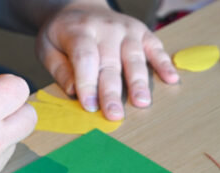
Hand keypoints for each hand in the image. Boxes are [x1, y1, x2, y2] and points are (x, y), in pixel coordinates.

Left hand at [36, 3, 178, 120]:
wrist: (80, 7)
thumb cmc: (63, 34)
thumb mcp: (47, 47)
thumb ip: (59, 68)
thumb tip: (73, 90)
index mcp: (79, 30)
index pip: (85, 58)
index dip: (87, 83)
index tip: (90, 106)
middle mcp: (106, 28)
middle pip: (110, 63)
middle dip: (112, 91)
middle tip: (115, 115)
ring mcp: (126, 29)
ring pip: (134, 58)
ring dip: (139, 82)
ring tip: (142, 102)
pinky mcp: (142, 32)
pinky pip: (155, 47)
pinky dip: (164, 63)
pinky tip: (171, 79)